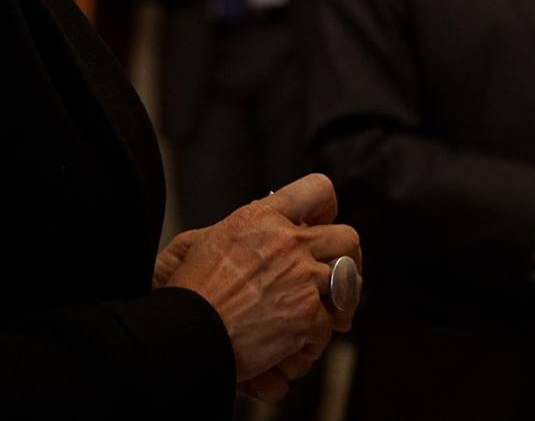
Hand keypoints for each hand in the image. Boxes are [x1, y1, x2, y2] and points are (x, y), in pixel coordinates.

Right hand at [155, 173, 361, 383]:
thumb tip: (264, 217)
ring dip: (337, 301)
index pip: (318, 189)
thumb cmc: (190, 292)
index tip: (320, 224)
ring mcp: (302, 278)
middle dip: (348, 257)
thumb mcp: (206, 240)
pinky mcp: (307, 315)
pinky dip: (314, 340)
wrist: (186, 333)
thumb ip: (244, 229)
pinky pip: (328, 325)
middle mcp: (288, 243)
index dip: (325, 207)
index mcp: (263, 218)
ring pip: (348, 282)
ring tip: (327, 313)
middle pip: (347, 237)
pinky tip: (296, 344)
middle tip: (336, 274)